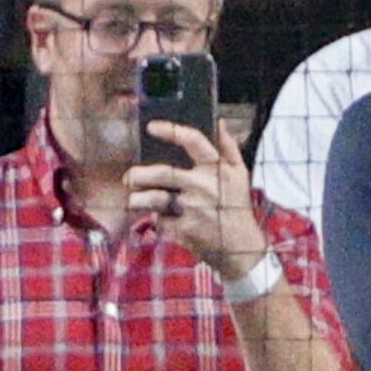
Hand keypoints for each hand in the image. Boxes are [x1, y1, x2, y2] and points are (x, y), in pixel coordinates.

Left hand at [126, 118, 269, 280]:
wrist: (240, 247)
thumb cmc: (237, 207)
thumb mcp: (241, 175)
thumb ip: (229, 148)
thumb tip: (218, 122)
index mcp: (218, 170)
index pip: (194, 142)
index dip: (172, 131)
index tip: (152, 127)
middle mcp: (204, 186)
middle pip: (162, 173)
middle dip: (139, 175)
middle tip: (130, 178)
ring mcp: (193, 208)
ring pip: (153, 198)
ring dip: (138, 200)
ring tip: (134, 200)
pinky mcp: (184, 228)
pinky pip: (159, 219)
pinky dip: (157, 220)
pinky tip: (163, 220)